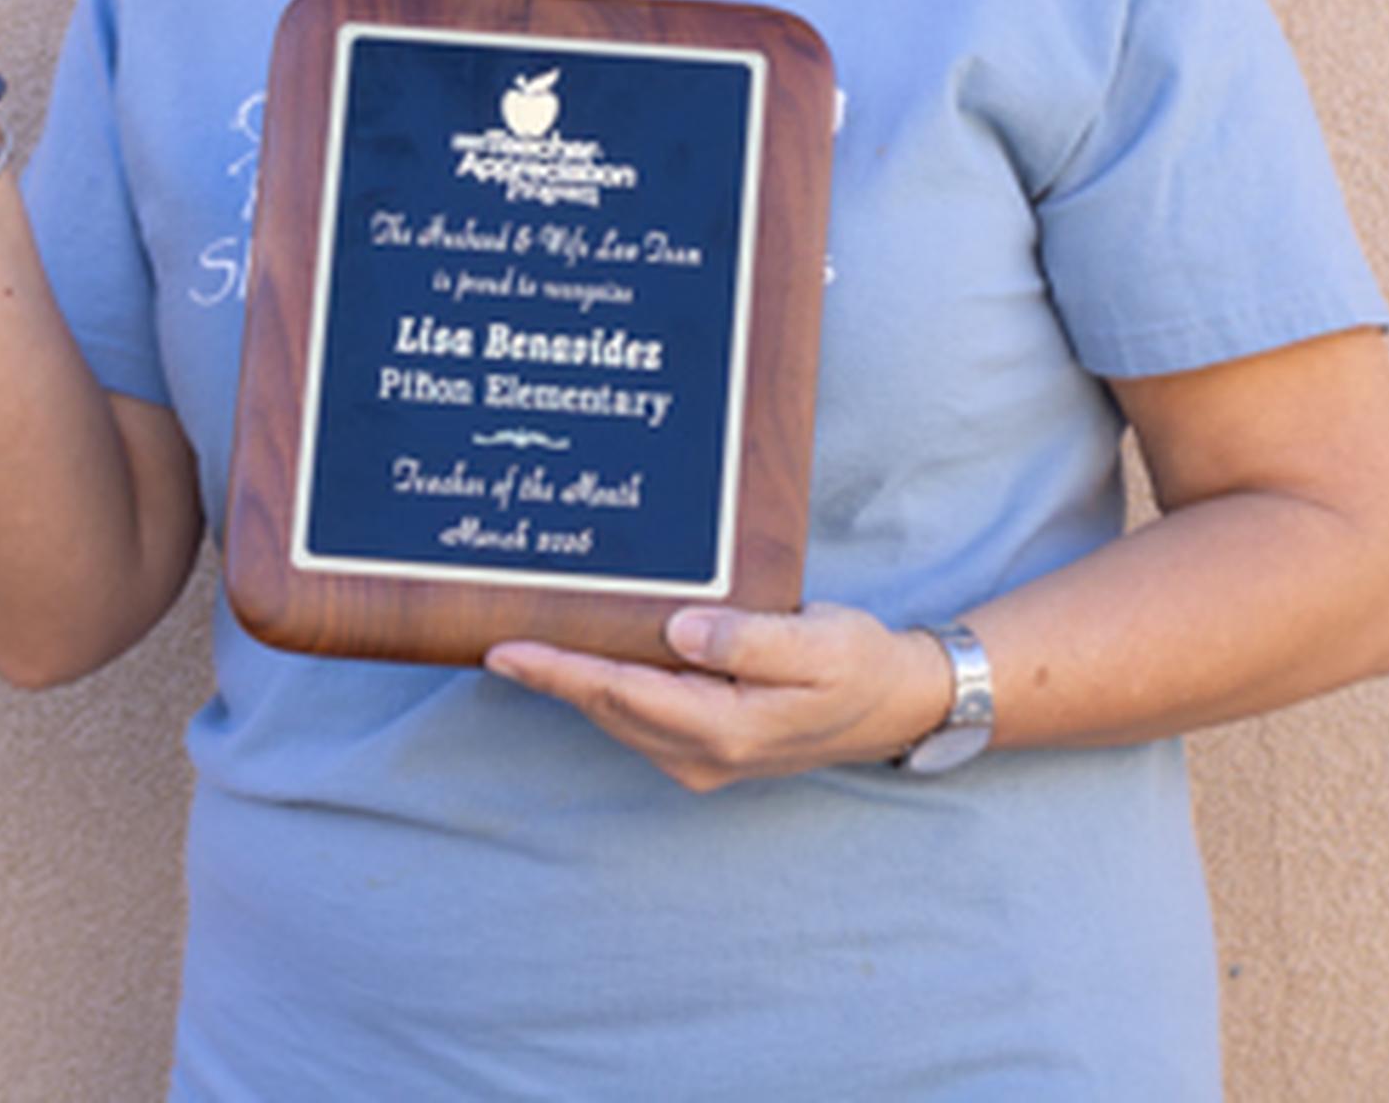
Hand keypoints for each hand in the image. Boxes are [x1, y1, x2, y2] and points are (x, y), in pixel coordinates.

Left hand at [484, 603, 952, 792]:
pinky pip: (639, 716)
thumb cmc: (859, 664)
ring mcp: (702, 758)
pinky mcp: (707, 747)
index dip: (558, 671)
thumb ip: (748, 638)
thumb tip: (680, 630)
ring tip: (526, 645)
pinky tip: (588, 659)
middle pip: (607, 707)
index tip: (503, 650)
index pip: (620, 692)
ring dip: (574, 684)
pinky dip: (606, 689)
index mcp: (724, 728)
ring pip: (618, 715)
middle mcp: (702, 753)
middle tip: (493, 637)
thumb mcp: (817, 640)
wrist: (895, 705)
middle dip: (550, 676)